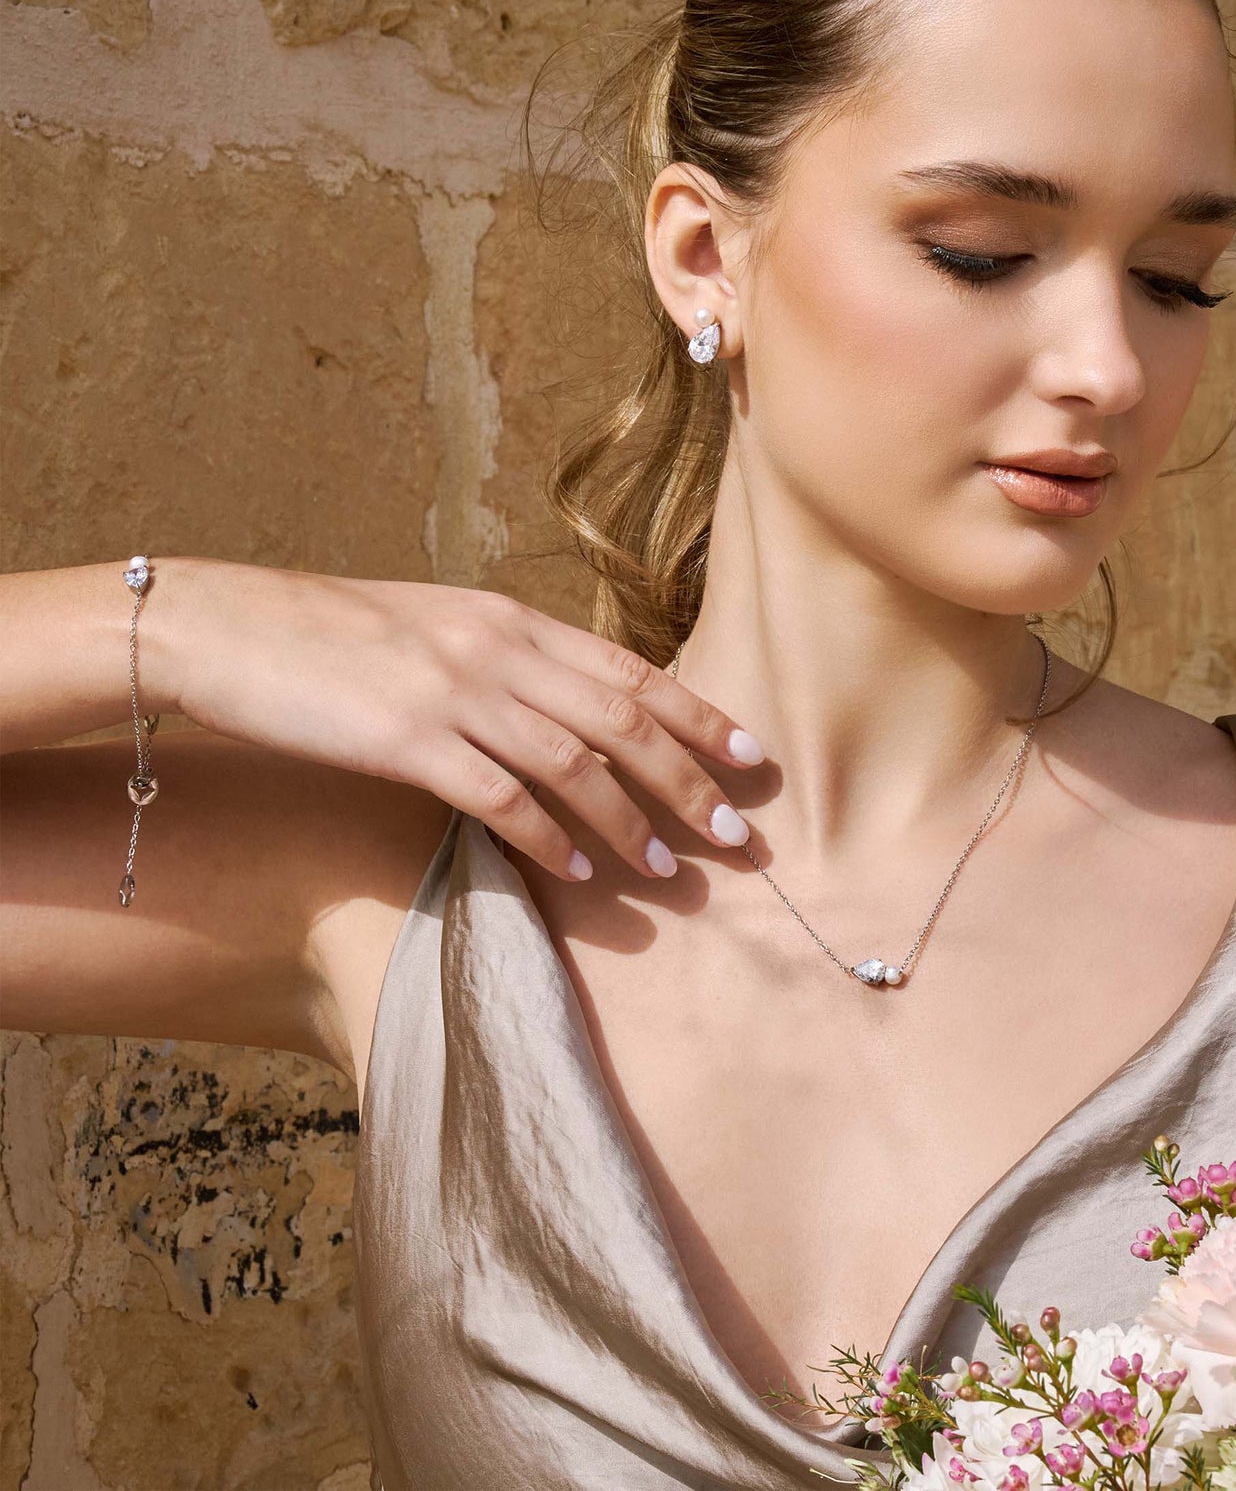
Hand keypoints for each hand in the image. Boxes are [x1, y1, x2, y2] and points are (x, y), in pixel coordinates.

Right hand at [156, 558, 761, 881]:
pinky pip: (500, 796)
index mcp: (510, 619)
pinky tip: (576, 872)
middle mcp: (497, 648)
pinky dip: (548, 837)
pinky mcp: (407, 740)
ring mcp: (454, 692)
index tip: (750, 754)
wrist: (230, 627)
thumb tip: (567, 707)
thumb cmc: (332, 634)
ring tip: (668, 867)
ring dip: (628, 821)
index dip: (698, 715)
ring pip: (575, 762)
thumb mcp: (436, 626)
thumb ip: (505, 659)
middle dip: (688, 778)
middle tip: (735, 831)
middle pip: (621, 720)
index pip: (629, 670)